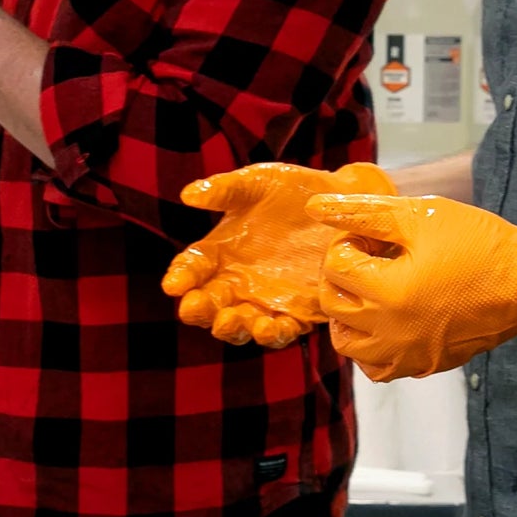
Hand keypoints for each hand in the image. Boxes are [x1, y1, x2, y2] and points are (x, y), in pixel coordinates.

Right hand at [162, 161, 394, 347]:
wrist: (343, 204)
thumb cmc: (294, 189)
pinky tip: (267, 326)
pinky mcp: (297, 311)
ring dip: (231, 328)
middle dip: (198, 309)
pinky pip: (281, 331)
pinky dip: (271, 334)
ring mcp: (266, 299)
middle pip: (208, 304)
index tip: (174, 284)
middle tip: (195, 306)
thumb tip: (188, 194)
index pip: (191, 268)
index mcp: (219, 251)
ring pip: (239, 324)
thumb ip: (224, 189)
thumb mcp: (257, 182)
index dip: (180, 276)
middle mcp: (237, 280)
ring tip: (229, 320)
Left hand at [306, 193, 516, 379]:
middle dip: (342, 275)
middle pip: (331, 303)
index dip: (348, 243)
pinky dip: (370, 346)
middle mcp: (391, 333)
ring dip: (347, 313)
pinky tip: (386, 319)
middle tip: (371, 258)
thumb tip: (314, 207)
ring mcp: (407, 355)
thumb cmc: (480, 244)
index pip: (333, 266)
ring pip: (346, 342)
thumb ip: (362, 212)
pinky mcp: (423, 366)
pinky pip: (375, 367)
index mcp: (388, 293)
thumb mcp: (419, 215)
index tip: (373, 237)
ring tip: (372, 289)